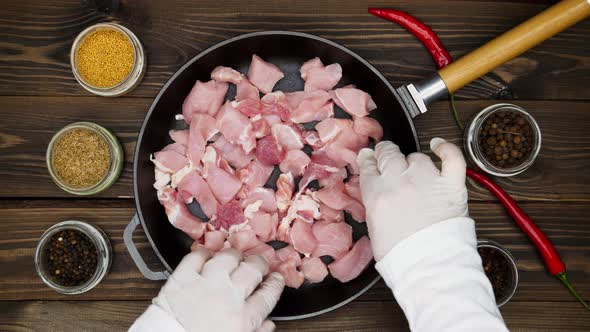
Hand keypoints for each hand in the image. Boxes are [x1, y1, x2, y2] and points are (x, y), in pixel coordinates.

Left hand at [154, 248, 284, 331]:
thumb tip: (268, 324)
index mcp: (242, 319)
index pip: (268, 294)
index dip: (275, 283)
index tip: (276, 278)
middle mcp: (227, 297)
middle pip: (252, 269)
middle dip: (260, 263)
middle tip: (258, 263)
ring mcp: (204, 284)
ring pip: (227, 257)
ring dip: (234, 256)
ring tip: (235, 258)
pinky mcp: (181, 279)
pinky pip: (196, 256)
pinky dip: (203, 254)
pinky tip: (207, 258)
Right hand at [357, 138, 467, 260]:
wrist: (430, 266)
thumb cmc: (400, 256)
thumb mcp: (373, 228)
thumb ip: (374, 203)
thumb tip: (377, 192)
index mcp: (377, 194)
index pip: (368, 167)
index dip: (368, 160)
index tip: (368, 157)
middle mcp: (400, 181)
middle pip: (389, 154)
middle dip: (385, 154)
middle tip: (386, 157)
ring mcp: (427, 180)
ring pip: (417, 157)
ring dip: (413, 162)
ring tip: (413, 170)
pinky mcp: (451, 185)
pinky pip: (451, 158)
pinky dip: (446, 149)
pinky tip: (439, 145)